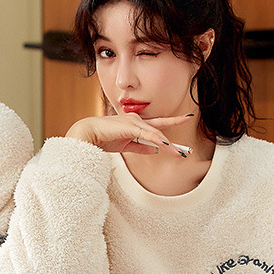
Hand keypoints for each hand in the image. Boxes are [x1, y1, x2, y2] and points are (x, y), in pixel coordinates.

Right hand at [66, 113, 192, 154]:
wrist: (86, 134)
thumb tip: (154, 150)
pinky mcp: (130, 127)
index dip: (172, 123)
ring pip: (156, 133)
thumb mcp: (125, 146)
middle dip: (174, 135)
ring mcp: (134, 122)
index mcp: (135, 124)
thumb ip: (140, 147)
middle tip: (187, 148)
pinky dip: (157, 140)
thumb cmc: (102, 138)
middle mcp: (136, 120)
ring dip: (168, 145)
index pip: (157, 125)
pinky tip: (166, 145)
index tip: (185, 120)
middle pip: (160, 128)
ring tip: (178, 153)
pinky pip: (148, 134)